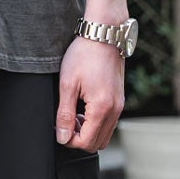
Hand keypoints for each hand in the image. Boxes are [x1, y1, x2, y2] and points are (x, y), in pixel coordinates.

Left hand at [55, 35, 124, 150]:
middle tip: (65, 122)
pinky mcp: (120, 100)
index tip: (59, 128)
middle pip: (97, 143)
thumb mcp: (68, 85)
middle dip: (79, 138)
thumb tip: (63, 137)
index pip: (86, 142)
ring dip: (88, 131)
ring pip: (104, 135)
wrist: (103, 35)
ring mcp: (120, 106)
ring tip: (74, 114)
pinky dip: (96, 122)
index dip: (69, 140)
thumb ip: (65, 114)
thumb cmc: (84, 55)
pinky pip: (109, 123)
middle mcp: (115, 110)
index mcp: (102, 108)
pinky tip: (83, 108)